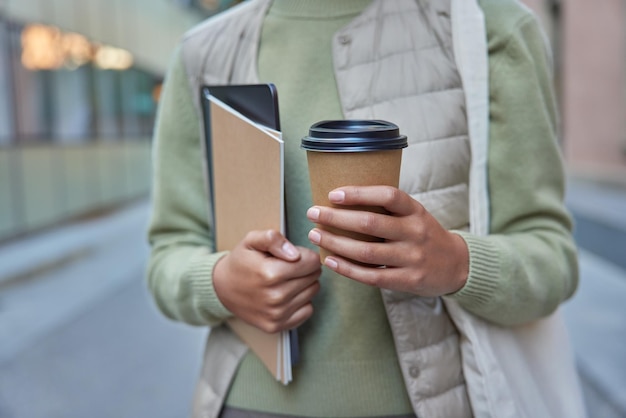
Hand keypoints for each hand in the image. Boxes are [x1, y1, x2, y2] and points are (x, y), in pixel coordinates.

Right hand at [213, 230, 320, 332]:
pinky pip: (307, 310)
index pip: (312, 262)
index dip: (306, 255)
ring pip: (313, 292)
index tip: (295, 255)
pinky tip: (287, 295)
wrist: (222, 289)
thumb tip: (295, 254)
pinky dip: (302, 301)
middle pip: (314, 277)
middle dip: (306, 268)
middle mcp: (275, 297)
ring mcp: (276, 314)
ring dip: (305, 284)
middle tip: (289, 266)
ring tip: (287, 279)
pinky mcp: (276, 326)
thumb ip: (273, 239)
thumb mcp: (252, 240)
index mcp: (270, 273)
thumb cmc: (241, 262)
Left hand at [306, 186, 467, 296]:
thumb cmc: (425, 235)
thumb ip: (389, 209)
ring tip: (315, 235)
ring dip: (335, 242)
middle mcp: (415, 233)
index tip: (333, 194)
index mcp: (416, 211)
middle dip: (336, 217)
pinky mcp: (407, 280)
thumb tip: (344, 200)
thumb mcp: (415, 215)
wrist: (456, 266)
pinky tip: (330, 260)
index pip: (388, 196)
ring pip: (366, 251)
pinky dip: (347, 268)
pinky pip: (371, 275)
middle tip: (313, 213)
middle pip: (370, 223)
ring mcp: (411, 258)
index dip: (359, 193)